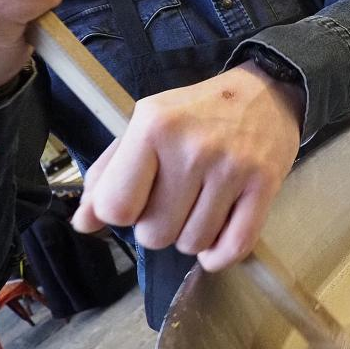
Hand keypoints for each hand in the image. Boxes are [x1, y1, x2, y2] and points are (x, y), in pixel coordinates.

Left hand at [72, 61, 305, 271]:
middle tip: (174, 202)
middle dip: (159, 227)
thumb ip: (109, 173)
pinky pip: (234, 247)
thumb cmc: (197, 113)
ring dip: (190, 238)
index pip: (116, 206)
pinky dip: (218, 257)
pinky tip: (214, 243)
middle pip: (155, 234)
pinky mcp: (264, 185)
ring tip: (199, 209)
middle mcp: (192, 147)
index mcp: (153, 127)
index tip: (137, 200)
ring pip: (192, 244)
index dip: (122, 214)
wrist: (266, 91)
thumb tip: (83, 223)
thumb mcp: (145, 127)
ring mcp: (232, 167)